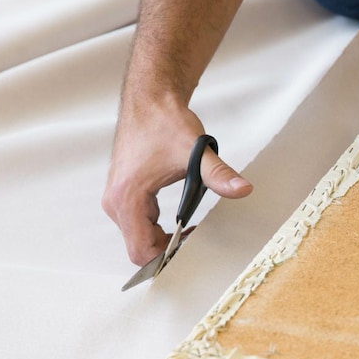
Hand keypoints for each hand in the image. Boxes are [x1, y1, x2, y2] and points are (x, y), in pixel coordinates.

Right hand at [101, 96, 252, 265]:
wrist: (150, 99)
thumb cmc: (164, 122)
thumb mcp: (195, 151)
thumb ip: (219, 175)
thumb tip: (242, 189)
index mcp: (127, 198)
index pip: (141, 250)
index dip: (167, 258)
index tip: (192, 250)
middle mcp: (115, 201)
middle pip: (139, 247)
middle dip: (168, 250)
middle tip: (198, 243)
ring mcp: (116, 197)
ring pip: (137, 236)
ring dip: (162, 239)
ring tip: (192, 233)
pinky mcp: (123, 192)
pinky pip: (137, 223)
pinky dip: (157, 228)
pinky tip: (180, 222)